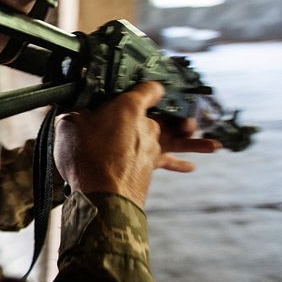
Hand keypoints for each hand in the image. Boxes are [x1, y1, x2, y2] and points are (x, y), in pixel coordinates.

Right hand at [53, 82, 220, 206]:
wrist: (103, 196)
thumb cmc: (85, 155)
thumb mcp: (69, 125)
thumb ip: (77, 114)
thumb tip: (78, 112)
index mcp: (129, 106)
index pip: (148, 88)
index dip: (147, 86)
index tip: (145, 87)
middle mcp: (148, 124)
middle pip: (161, 114)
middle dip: (162, 115)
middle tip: (158, 118)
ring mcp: (154, 146)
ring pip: (174, 137)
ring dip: (190, 139)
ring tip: (211, 143)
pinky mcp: (154, 166)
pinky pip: (171, 160)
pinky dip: (181, 163)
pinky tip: (191, 167)